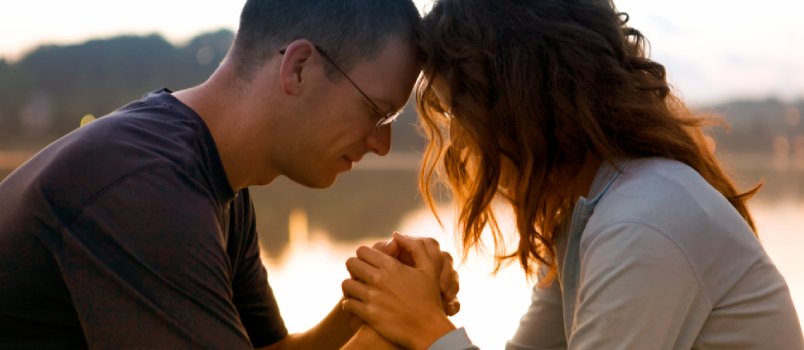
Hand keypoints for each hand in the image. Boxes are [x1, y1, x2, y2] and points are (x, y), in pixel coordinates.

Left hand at [342, 233, 456, 349]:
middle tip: (360, 276)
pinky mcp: (369, 314)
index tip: (368, 263)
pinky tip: (356, 305)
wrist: (428, 330)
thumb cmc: (429, 298)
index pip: (362, 251)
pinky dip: (349, 304)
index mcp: (391, 265)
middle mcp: (379, 279)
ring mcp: (373, 297)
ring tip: (357, 291)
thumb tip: (396, 235)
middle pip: (351, 263)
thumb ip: (416, 247)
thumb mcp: (429, 269)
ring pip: (346, 284)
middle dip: (354, 268)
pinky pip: (348, 304)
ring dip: (350, 287)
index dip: (364, 256)